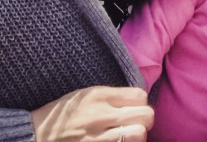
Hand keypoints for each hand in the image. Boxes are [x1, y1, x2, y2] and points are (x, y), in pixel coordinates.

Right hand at [29, 86, 153, 141]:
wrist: (34, 136)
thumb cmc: (62, 115)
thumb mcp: (85, 95)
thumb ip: (111, 95)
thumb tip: (138, 99)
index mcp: (98, 96)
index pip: (140, 95)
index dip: (141, 102)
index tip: (135, 107)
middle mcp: (101, 116)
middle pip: (145, 115)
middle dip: (145, 119)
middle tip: (137, 123)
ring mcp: (98, 137)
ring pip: (139, 134)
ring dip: (138, 135)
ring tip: (130, 135)